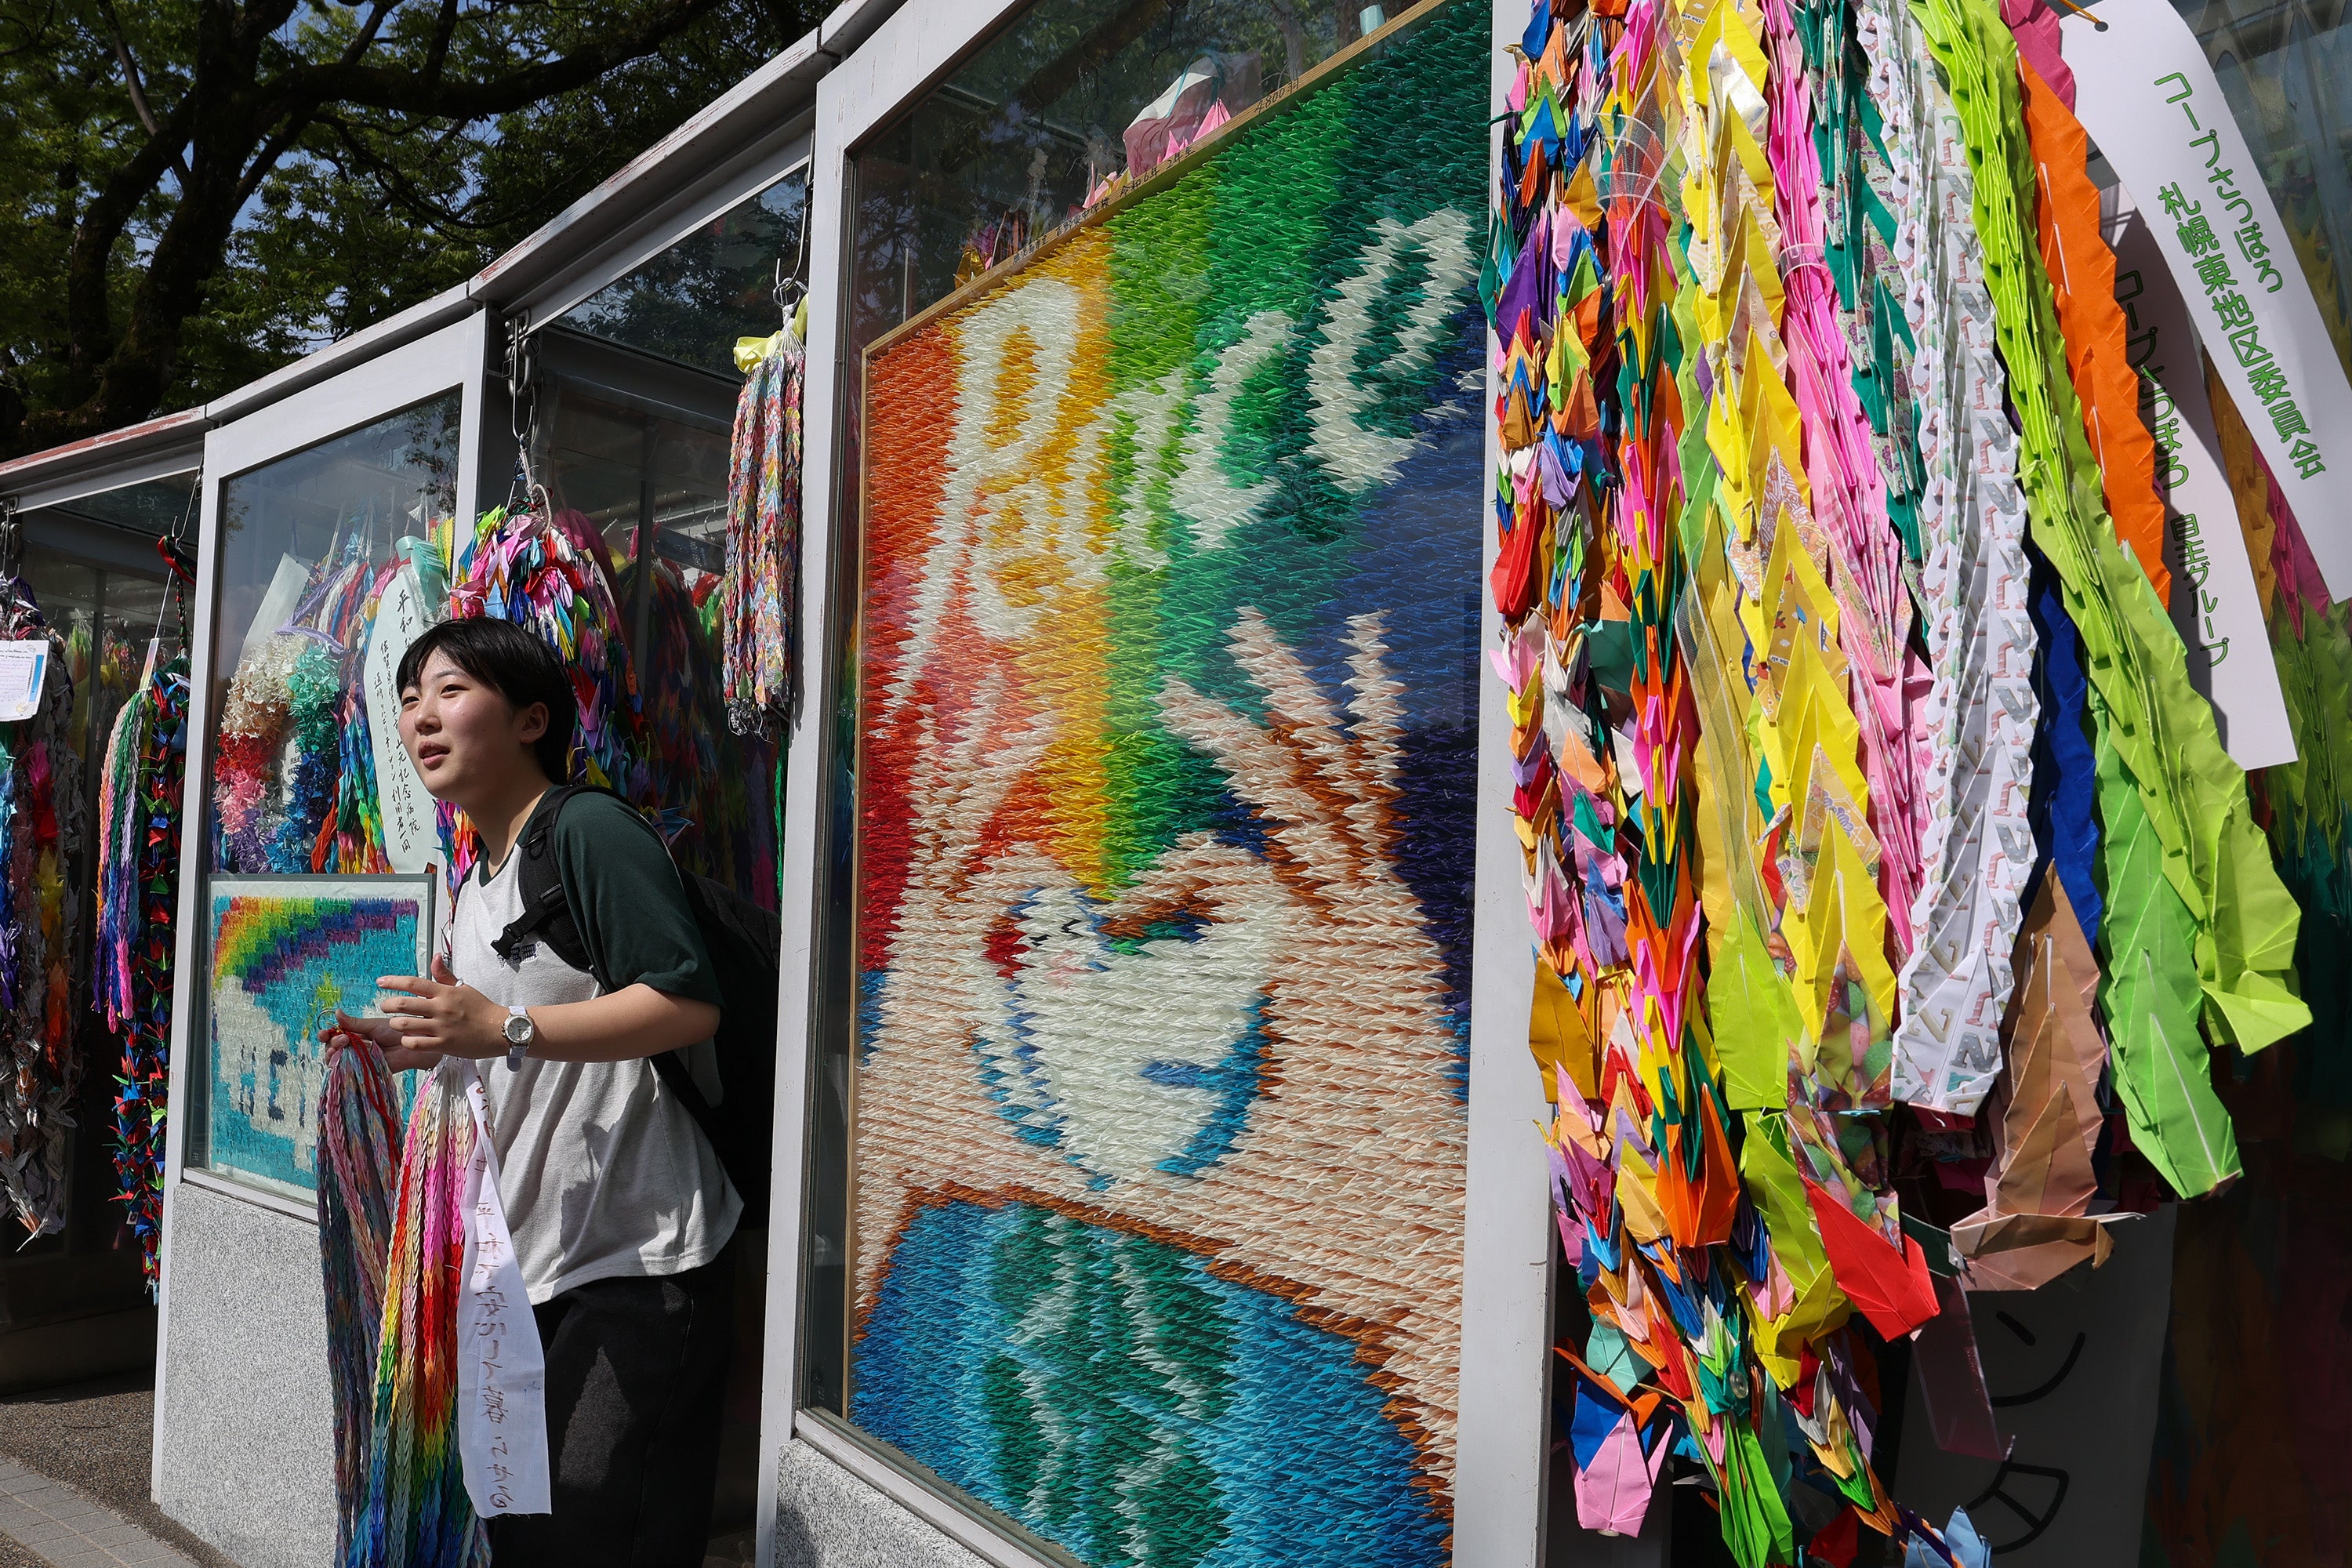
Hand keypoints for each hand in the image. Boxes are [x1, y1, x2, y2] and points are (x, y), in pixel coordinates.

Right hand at [316, 1008, 442, 1074]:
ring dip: (335, 1054)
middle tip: (341, 1038)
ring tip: (343, 1044)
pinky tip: (344, 1060)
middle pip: (333, 1050)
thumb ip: (354, 1023)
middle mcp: (355, 1048)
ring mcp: (359, 1060)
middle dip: (331, 1044)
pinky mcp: (365, 1071)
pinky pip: (349, 1072)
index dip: (326, 1035)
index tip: (324, 1032)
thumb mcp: (373, 1025)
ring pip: (338, 1061)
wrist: (413, 1042)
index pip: (334, 1036)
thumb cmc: (397, 1031)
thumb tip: (335, 1013)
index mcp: (355, 1035)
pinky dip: (344, 1066)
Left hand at [373, 954, 506, 1062]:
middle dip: (388, 1005)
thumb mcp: (463, 988)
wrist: (500, 1029)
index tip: (380, 982)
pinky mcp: (443, 1044)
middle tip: (385, 1006)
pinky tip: (408, 1039)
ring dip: (395, 1024)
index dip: (393, 981)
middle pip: (403, 1004)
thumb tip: (435, 957)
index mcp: (445, 993)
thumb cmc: (482, 1009)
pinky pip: (415, 1043)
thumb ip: (444, 975)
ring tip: (396, 1023)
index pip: (413, 983)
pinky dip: (407, 1041)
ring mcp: (441, 1027)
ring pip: (405, 1025)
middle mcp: (440, 1008)